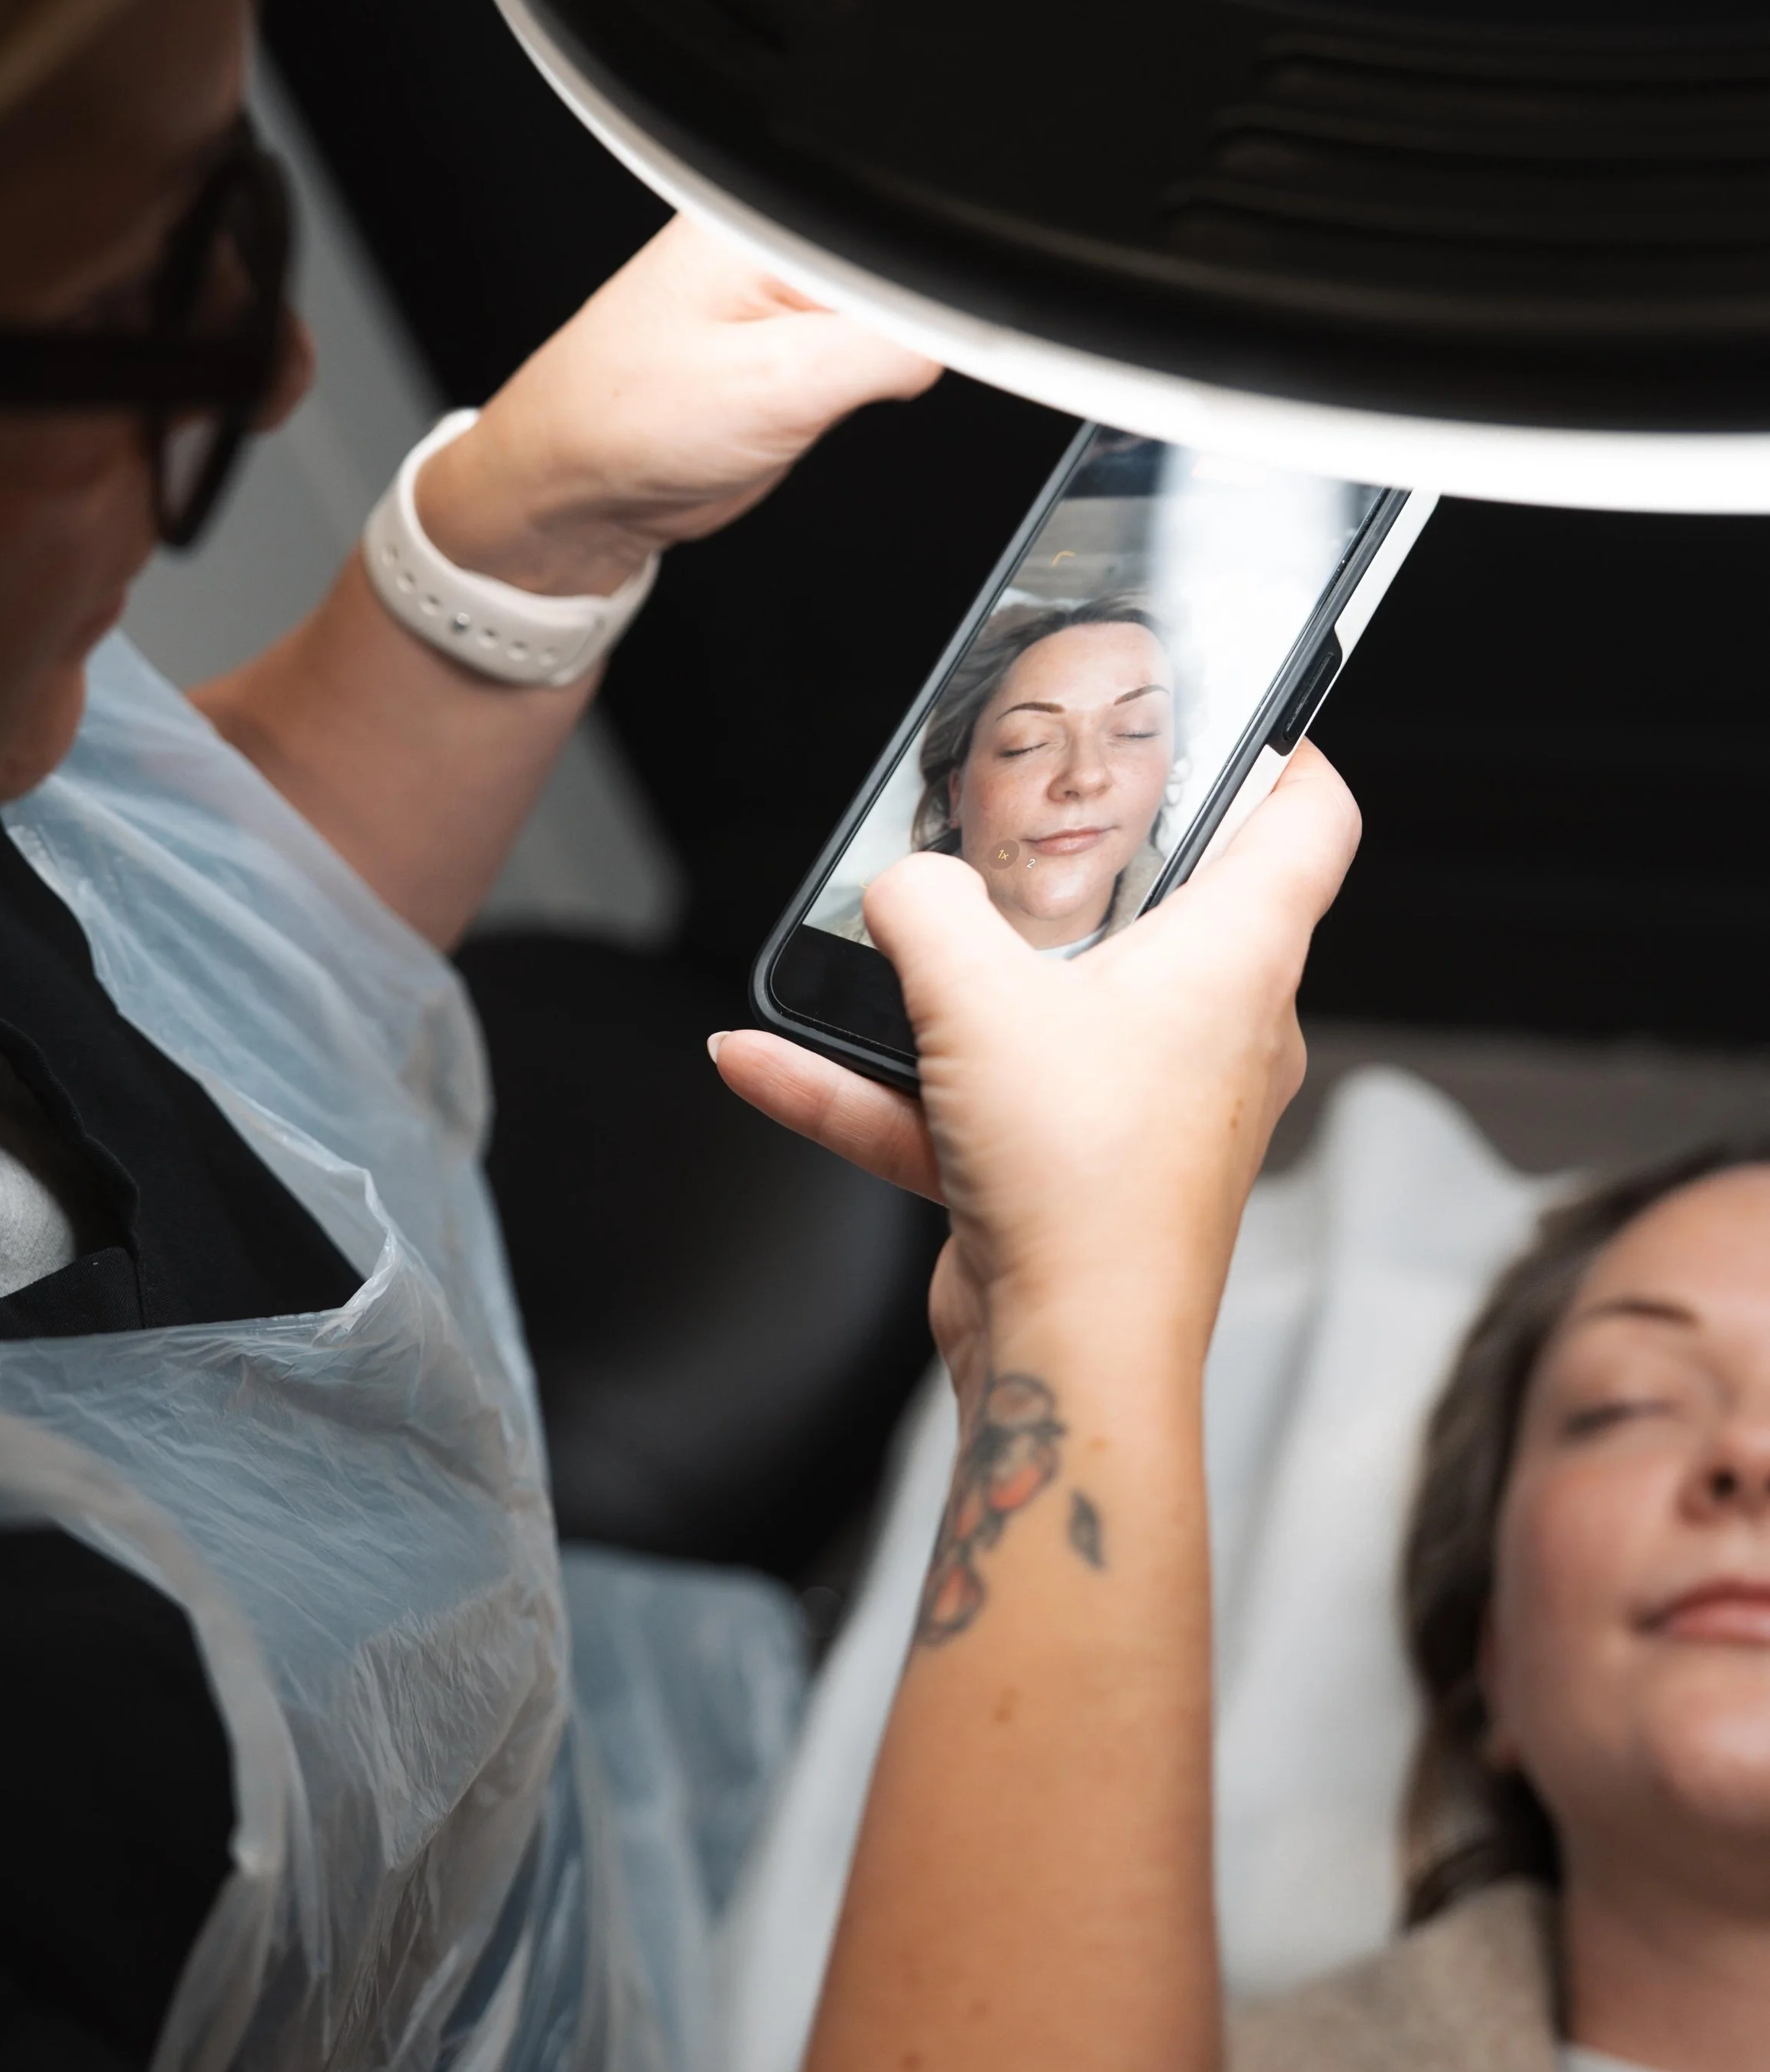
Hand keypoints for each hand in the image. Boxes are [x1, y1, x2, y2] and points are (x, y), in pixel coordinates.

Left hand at [414, 214, 938, 593]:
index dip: (940, 276)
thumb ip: (888, 346)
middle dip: (914, 323)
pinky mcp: (800, 343)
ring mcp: (791, 289)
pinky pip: (876, 346)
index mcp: (761, 207)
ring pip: (902, 308)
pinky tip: (825, 400)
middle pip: (909, 257)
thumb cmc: (622, 424)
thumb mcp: (777, 385)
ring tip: (816, 391)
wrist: (574, 491)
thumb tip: (968, 331)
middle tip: (845, 379)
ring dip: (893, 355)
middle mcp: (777, 235)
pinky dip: (874, 379)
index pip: (902, 215)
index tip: (937, 338)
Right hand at [714, 743, 1358, 1386]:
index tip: (1220, 710)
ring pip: (1042, 1010)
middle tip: (1006, 818)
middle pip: (1163, 906)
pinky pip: (965, 1103)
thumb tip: (901, 885)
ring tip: (857, 946)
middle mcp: (1210, 1028)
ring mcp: (1140, 1105)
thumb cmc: (1083, 1178)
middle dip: (1071, 864)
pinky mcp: (1067, 1170)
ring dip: (940, 987)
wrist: (1069, 1361)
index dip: (1279, 747)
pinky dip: (874, 1085)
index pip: (1308, 820)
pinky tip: (763, 1059)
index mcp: (1236, 958)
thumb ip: (925, 909)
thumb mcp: (979, 996)